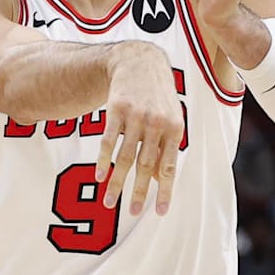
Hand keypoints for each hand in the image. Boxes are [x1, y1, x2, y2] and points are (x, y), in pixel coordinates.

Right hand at [95, 42, 183, 216]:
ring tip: (109, 202)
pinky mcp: (116, 109)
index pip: (169, 166)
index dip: (164, 190)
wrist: (139, 62)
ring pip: (125, 156)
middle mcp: (157, 123)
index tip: (159, 212)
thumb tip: (163, 178)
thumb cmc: (158, 95)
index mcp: (175, 128)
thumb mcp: (172, 116)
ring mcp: (136, 115)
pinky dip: (104, 161)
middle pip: (146, 165)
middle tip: (132, 212)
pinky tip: (100, 176)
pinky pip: (108, 141)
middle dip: (139, 191)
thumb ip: (168, 144)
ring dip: (117, 182)